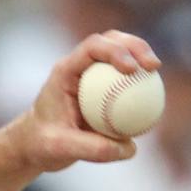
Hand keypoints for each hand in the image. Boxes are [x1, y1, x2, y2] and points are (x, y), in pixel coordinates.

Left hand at [7, 30, 160, 174]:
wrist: (35, 146)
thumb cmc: (42, 144)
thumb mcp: (61, 149)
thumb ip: (93, 149)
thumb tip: (130, 148)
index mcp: (64, 72)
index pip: (91, 49)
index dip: (115, 51)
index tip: (131, 69)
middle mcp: (79, 68)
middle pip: (110, 41)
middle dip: (134, 46)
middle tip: (152, 66)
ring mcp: (92, 75)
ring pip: (121, 53)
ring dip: (141, 55)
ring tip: (155, 70)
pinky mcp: (103, 88)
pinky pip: (125, 80)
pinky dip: (140, 81)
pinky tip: (155, 96)